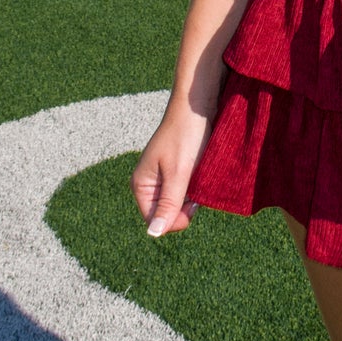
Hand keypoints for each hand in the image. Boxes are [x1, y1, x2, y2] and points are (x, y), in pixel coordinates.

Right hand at [131, 101, 210, 238]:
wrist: (198, 106)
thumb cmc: (186, 135)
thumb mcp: (178, 173)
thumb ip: (167, 204)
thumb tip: (153, 235)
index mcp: (140, 185)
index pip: (154, 221)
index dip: (174, 220)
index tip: (192, 205)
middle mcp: (148, 184)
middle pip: (165, 214)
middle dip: (182, 208)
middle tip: (196, 188)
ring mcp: (162, 178)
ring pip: (176, 203)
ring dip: (190, 198)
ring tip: (198, 177)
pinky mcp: (176, 172)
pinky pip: (184, 191)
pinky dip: (194, 188)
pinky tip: (200, 174)